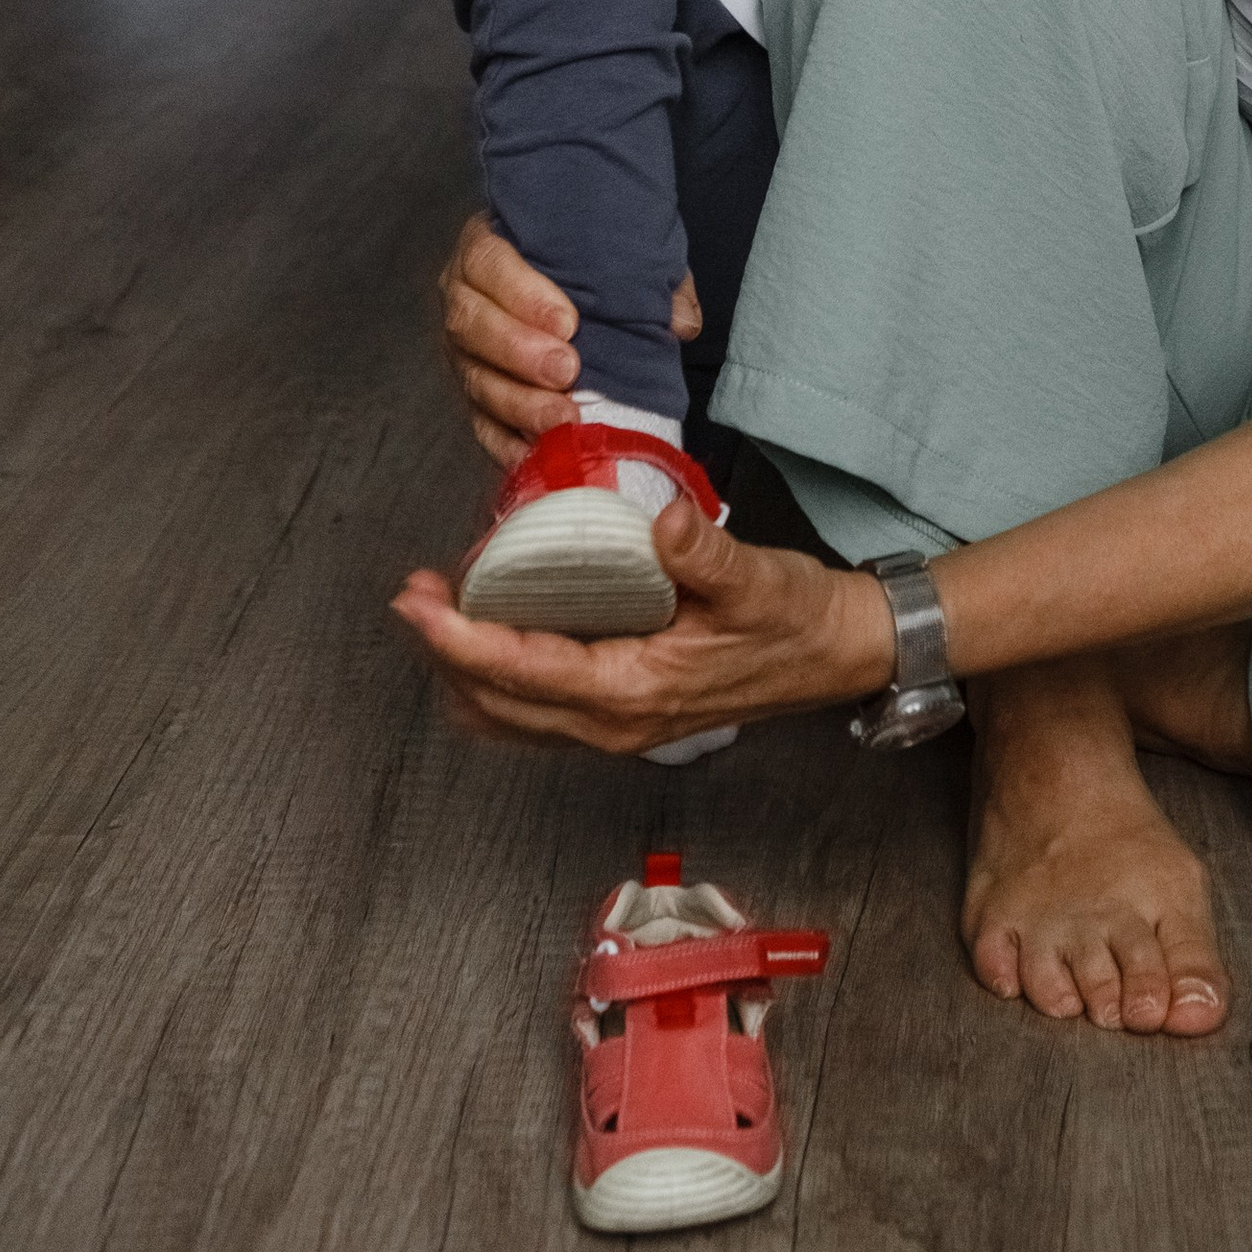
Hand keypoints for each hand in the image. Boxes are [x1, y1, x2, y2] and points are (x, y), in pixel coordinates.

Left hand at [393, 496, 892, 753]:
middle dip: (443, 652)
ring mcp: (613, 729)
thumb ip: (704, 554)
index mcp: (633, 691)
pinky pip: (533, 716)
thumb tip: (661, 522)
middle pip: (495, 704)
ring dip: (463, 671)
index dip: (458, 639)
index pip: (522, 671)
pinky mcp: (619, 718)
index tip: (418, 602)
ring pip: (507, 719)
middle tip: (413, 592)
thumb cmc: (796, 619)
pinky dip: (495, 682)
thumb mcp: (756, 578)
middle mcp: (611, 724)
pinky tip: (494, 635)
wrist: (837, 655)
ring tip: (439, 612)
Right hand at [437, 211, 699, 465]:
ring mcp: (465, 351)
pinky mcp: (475, 397)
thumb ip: (652, 279)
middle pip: (472, 325)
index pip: (489, 263)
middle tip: (567, 371)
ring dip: (518, 403)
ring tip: (562, 418)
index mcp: (488, 244)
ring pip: (476, 379)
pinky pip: (481, 425)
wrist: (570, 288)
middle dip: (519, 351)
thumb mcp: (621, 254)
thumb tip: (680, 322)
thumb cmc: (590, 263)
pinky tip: (536, 453)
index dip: (522, 294)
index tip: (569, 322)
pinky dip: (508, 443)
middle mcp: (465, 297)